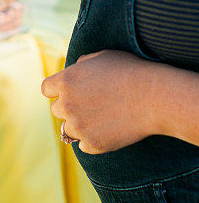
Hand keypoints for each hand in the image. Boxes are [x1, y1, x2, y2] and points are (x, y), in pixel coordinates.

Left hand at [41, 50, 164, 153]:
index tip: (70, 93)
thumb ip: (81, 64)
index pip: (47, 89)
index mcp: (65, 81)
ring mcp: (78, 126)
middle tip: (92, 106)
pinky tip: (109, 131)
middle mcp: (66, 104)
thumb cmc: (131, 72)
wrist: (156, 97)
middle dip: (70, 107)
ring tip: (101, 120)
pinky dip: (94, 141)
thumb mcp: (102, 57)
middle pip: (56, 110)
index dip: (58, 91)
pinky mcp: (92, 143)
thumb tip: (73, 70)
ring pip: (68, 130)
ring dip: (79, 126)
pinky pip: (84, 145)